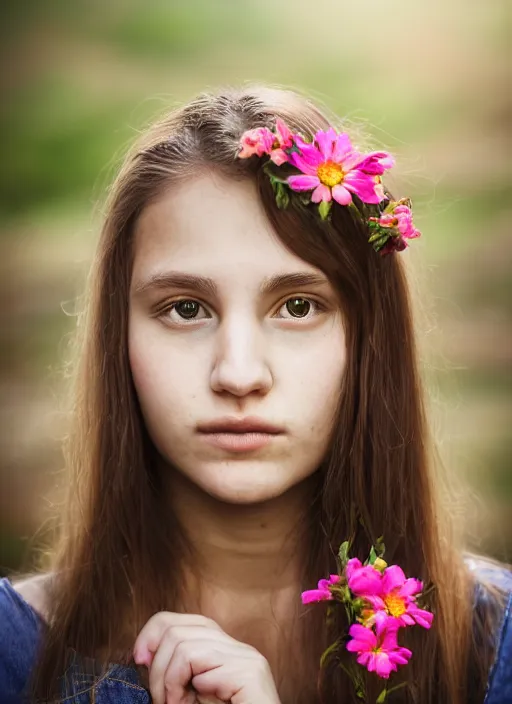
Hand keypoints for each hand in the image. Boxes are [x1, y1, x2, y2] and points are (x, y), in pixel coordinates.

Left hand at [133, 611, 280, 703]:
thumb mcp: (192, 695)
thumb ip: (176, 673)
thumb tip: (142, 653)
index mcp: (224, 650)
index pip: (182, 621)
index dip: (153, 633)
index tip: (138, 658)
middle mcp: (238, 648)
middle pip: (179, 631)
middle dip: (158, 668)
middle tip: (162, 699)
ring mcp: (247, 659)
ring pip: (186, 647)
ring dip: (170, 682)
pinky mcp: (250, 674)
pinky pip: (204, 666)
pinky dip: (189, 689)